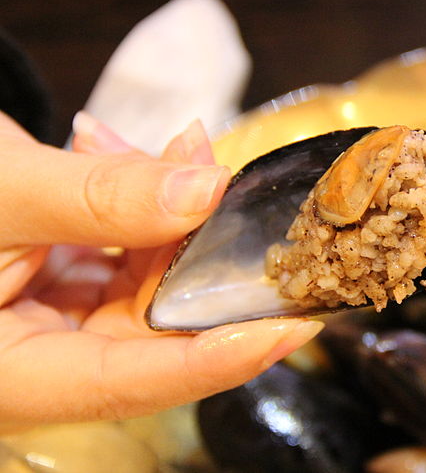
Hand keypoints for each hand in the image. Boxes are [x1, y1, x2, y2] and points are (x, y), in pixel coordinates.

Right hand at [0, 111, 322, 432]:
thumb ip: (101, 197)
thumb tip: (206, 187)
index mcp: (13, 377)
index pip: (131, 381)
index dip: (216, 357)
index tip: (290, 327)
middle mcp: (45, 362)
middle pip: (155, 328)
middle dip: (208, 259)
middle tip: (248, 199)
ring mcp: (58, 325)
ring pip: (151, 285)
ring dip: (179, 218)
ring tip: (188, 153)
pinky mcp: (67, 287)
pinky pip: (130, 255)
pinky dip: (150, 208)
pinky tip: (157, 159)